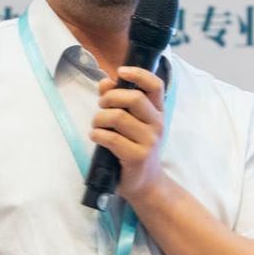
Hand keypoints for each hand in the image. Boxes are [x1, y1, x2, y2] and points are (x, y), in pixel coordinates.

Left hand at [91, 66, 165, 201]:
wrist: (145, 183)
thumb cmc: (134, 148)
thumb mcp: (130, 123)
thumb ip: (118, 100)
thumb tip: (105, 82)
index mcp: (158, 112)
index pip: (156, 85)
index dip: (139, 74)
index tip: (121, 71)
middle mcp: (157, 124)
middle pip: (133, 98)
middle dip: (110, 98)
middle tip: (101, 106)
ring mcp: (149, 141)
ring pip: (118, 117)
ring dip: (99, 118)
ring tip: (96, 125)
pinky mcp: (137, 157)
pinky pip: (111, 138)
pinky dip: (97, 134)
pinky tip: (96, 137)